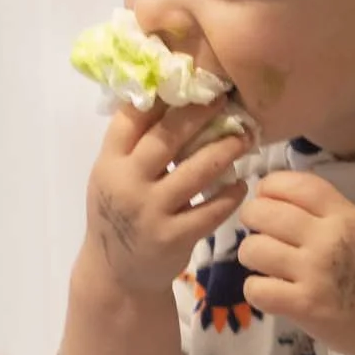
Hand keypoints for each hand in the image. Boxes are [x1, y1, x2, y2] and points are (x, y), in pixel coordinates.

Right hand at [80, 102, 251, 298]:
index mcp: (109, 163)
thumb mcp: (112, 178)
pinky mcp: (174, 237)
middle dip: (199, 115)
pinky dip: (231, 194)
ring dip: (225, 151)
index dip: (159, 96)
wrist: (117, 275)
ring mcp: (151, 212)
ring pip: (196, 172)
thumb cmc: (120, 215)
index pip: (131, 118)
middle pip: (166, 139)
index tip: (187, 79)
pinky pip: (212, 210)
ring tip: (245, 138)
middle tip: (225, 99)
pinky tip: (243, 183)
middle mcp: (127, 184)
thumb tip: (163, 95)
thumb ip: (131, 146)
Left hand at [237, 170, 354, 354]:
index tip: (264, 196)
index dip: (270, 185)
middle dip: (251, 217)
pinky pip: (257, 289)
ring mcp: (314, 273)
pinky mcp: (303, 306)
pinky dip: (256, 290)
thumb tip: (278, 197)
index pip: (296, 185)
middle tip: (257, 230)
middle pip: (265, 212)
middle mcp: (327, 239)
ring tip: (263, 263)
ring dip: (251, 254)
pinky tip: (269, 290)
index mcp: (344, 216)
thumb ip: (328, 210)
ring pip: (254, 249)